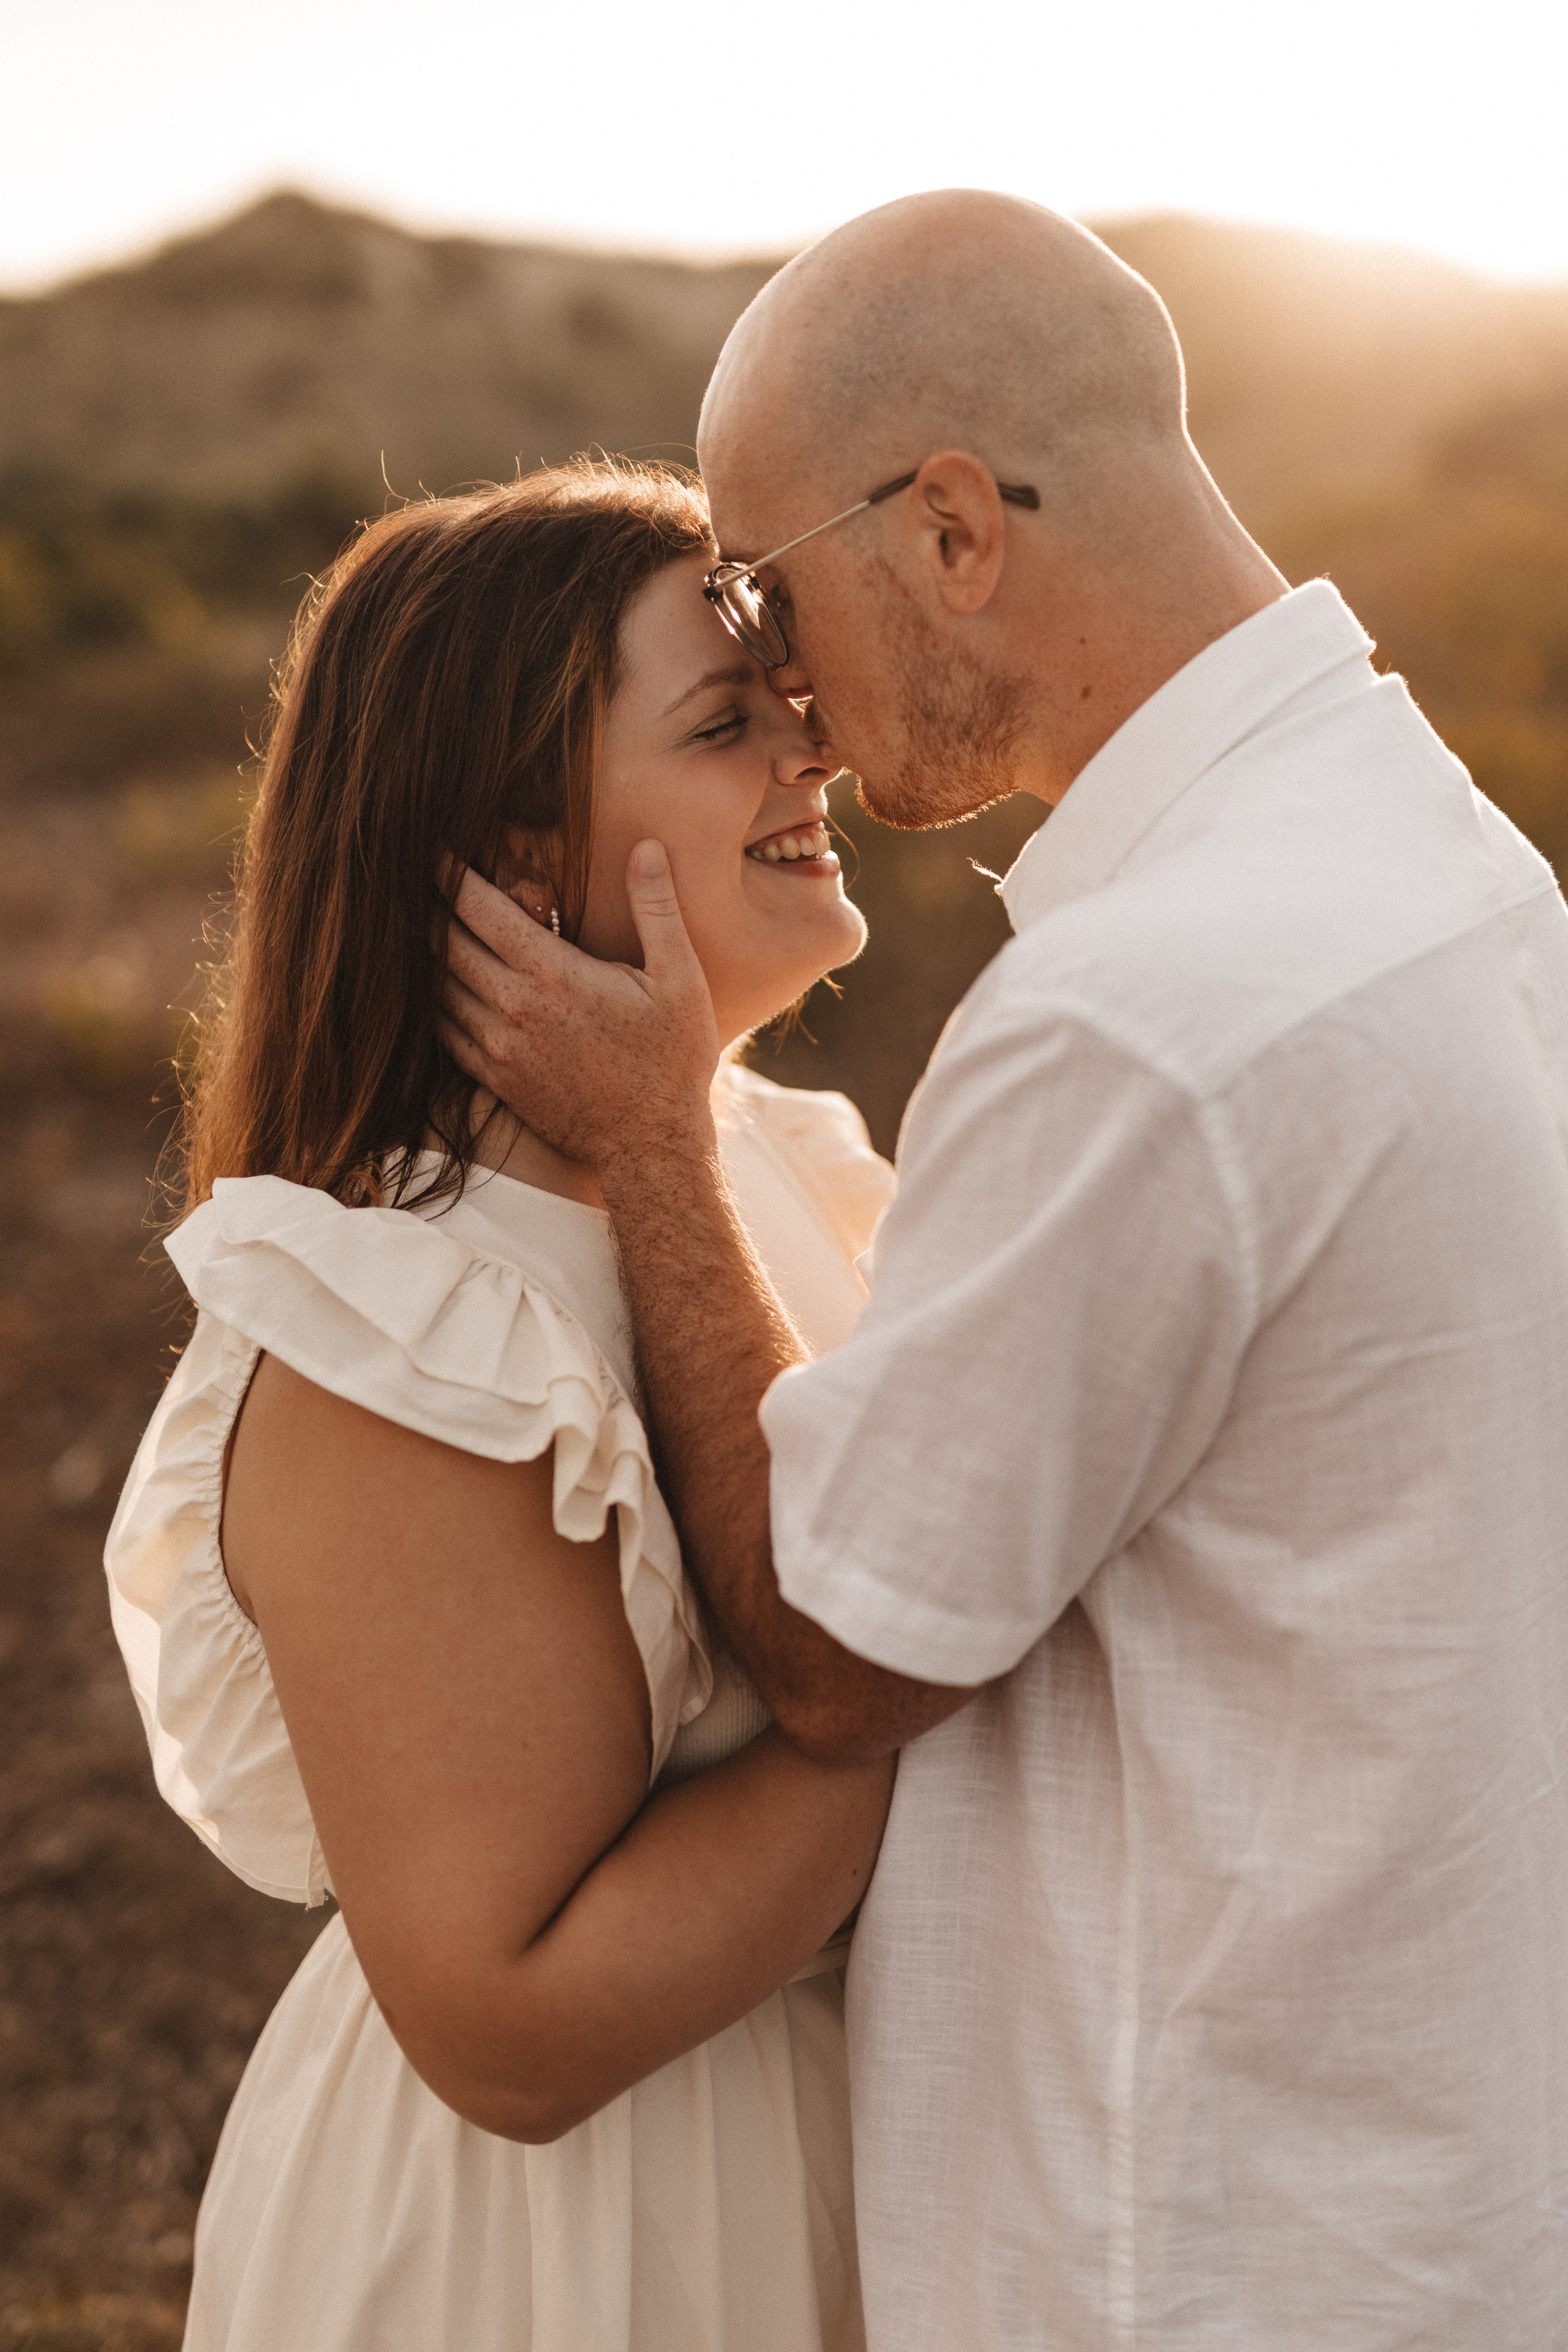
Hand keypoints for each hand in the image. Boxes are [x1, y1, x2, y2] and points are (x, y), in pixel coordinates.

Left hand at [441, 841, 721, 1172]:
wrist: (652, 1148)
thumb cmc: (672, 1062)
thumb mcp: (680, 979)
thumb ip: (657, 908)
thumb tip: (647, 846)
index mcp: (552, 973)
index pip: (478, 908)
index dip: (450, 872)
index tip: (436, 848)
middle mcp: (512, 1007)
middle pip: (445, 942)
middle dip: (429, 906)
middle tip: (418, 879)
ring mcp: (498, 1047)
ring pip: (437, 987)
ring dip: (426, 954)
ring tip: (420, 925)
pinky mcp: (495, 1079)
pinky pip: (444, 1032)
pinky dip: (434, 1002)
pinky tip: (436, 987)